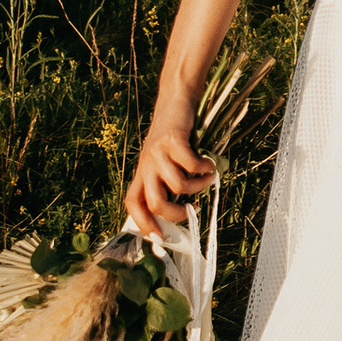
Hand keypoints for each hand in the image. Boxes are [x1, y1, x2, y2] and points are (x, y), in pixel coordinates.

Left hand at [126, 100, 215, 240]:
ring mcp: (158, 153)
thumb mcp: (163, 163)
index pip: (132, 203)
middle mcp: (146, 165)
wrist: (175, 102)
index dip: (143, 223)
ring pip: (178, 186)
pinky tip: (209, 165)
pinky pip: (191, 166)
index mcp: (141, 173)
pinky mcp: (173, 141)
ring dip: (199, 187)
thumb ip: (167, 184)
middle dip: (176, 214)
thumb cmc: (173, 138)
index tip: (160, 237)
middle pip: (154, 202)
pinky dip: (205, 169)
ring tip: (206, 179)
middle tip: (192, 210)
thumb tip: (183, 214)